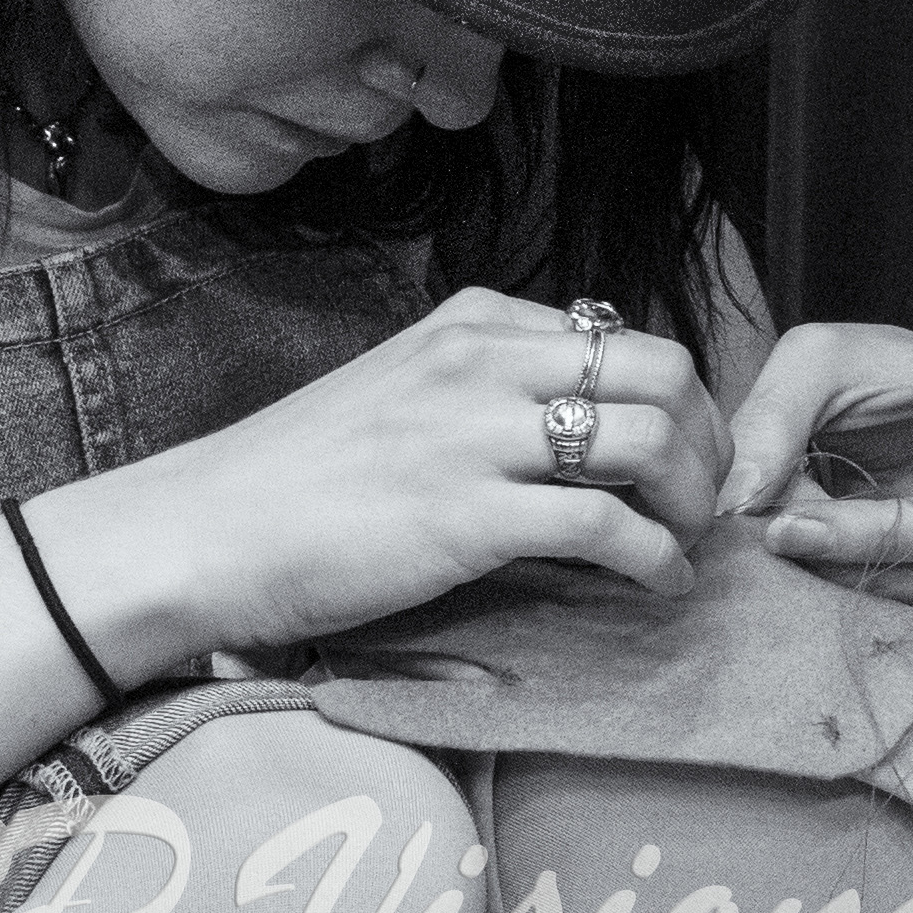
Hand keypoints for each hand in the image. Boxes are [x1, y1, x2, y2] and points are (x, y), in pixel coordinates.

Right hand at [134, 284, 731, 655]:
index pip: (623, 338)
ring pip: (650, 438)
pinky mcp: (468, 516)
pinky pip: (608, 528)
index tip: (684, 461)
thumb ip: (487, 393)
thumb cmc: (297, 481)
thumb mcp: (403, 395)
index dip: (679, 404)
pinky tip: (654, 586)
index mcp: (473, 325)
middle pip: (661, 372)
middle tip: (702, 504)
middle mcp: (483, 361)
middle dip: (706, 443)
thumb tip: (574, 434)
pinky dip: (654, 561)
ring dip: (690, 501)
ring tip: (681, 546)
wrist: (205, 530)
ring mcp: (476, 435)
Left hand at [714, 321, 912, 618]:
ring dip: (882, 576)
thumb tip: (740, 500)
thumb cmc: (857, 374)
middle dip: (888, 537)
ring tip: (796, 555)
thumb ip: (775, 418)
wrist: (860, 422)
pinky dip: (885, 597)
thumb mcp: (811, 364)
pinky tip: (824, 580)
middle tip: (793, 532)